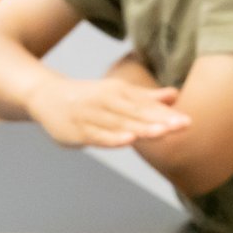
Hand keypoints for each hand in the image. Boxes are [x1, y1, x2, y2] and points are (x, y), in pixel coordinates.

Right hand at [26, 75, 189, 147]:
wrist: (45, 96)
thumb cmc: (86, 98)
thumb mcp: (115, 93)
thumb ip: (144, 98)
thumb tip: (174, 95)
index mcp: (118, 92)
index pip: (146, 106)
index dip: (167, 114)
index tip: (188, 121)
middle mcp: (105, 102)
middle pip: (136, 114)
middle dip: (159, 120)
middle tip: (182, 126)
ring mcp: (90, 116)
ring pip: (119, 124)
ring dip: (140, 128)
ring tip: (162, 132)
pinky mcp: (76, 131)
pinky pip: (97, 135)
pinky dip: (112, 138)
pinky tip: (127, 140)